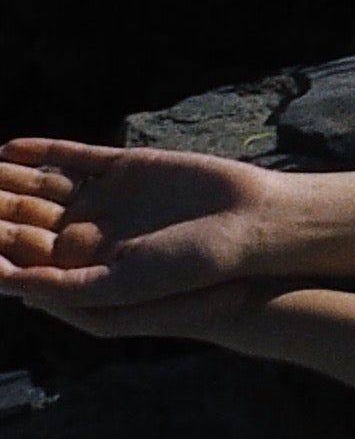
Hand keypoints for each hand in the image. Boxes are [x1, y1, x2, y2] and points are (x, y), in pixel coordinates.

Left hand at [0, 138, 296, 335]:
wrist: (247, 229)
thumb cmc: (190, 271)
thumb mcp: (120, 290)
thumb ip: (64, 289)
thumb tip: (7, 281)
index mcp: (84, 269)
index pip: (21, 256)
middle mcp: (89, 234)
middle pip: (24, 219)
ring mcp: (105, 198)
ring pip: (42, 186)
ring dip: (7, 179)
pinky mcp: (125, 167)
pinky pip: (75, 158)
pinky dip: (43, 152)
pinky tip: (10, 148)